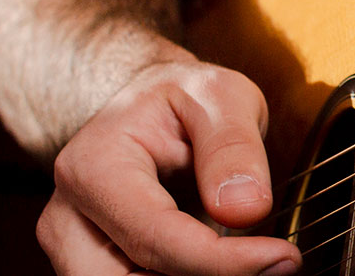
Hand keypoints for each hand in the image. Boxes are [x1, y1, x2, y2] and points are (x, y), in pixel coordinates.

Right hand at [38, 59, 301, 275]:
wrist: (149, 105)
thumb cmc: (183, 97)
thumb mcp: (221, 96)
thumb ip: (233, 147)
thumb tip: (246, 210)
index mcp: (93, 169)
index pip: (156, 238)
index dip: (223, 261)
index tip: (283, 258)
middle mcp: (70, 219)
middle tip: (273, 268)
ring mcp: (77, 249)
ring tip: (256, 262)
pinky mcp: (97, 266)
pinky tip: (231, 265)